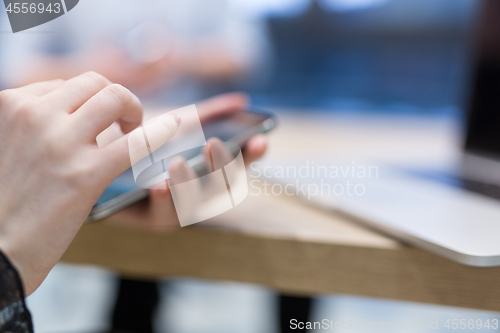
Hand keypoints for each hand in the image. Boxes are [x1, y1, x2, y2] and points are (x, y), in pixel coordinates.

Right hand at [0, 72, 178, 294]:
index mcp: (10, 106)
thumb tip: (72, 113)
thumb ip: (32, 125)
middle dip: (116, 98)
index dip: (88, 102)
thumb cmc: (4, 202)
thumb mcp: (6, 146)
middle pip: (94, 84)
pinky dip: (159, 132)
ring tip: (133, 131)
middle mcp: (33, 116)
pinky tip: (172, 128)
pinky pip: (135, 142)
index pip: (65, 85)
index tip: (97, 121)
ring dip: (133, 110)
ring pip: (115, 98)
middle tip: (123, 121)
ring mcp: (60, 143)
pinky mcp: (85, 174)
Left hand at [105, 92, 267, 230]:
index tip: (261, 139)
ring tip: (179, 164)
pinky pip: (161, 215)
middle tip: (212, 145)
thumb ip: (211, 115)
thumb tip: (242, 100)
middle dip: (219, 168)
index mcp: (211, 173)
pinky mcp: (149, 218)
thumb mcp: (180, 125)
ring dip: (189, 185)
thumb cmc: (152, 140)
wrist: (108, 155)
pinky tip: (160, 185)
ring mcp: (177, 208)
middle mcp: (199, 194)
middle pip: (220, 188)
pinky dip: (164, 202)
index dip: (252, 155)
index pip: (239, 166)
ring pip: (192, 204)